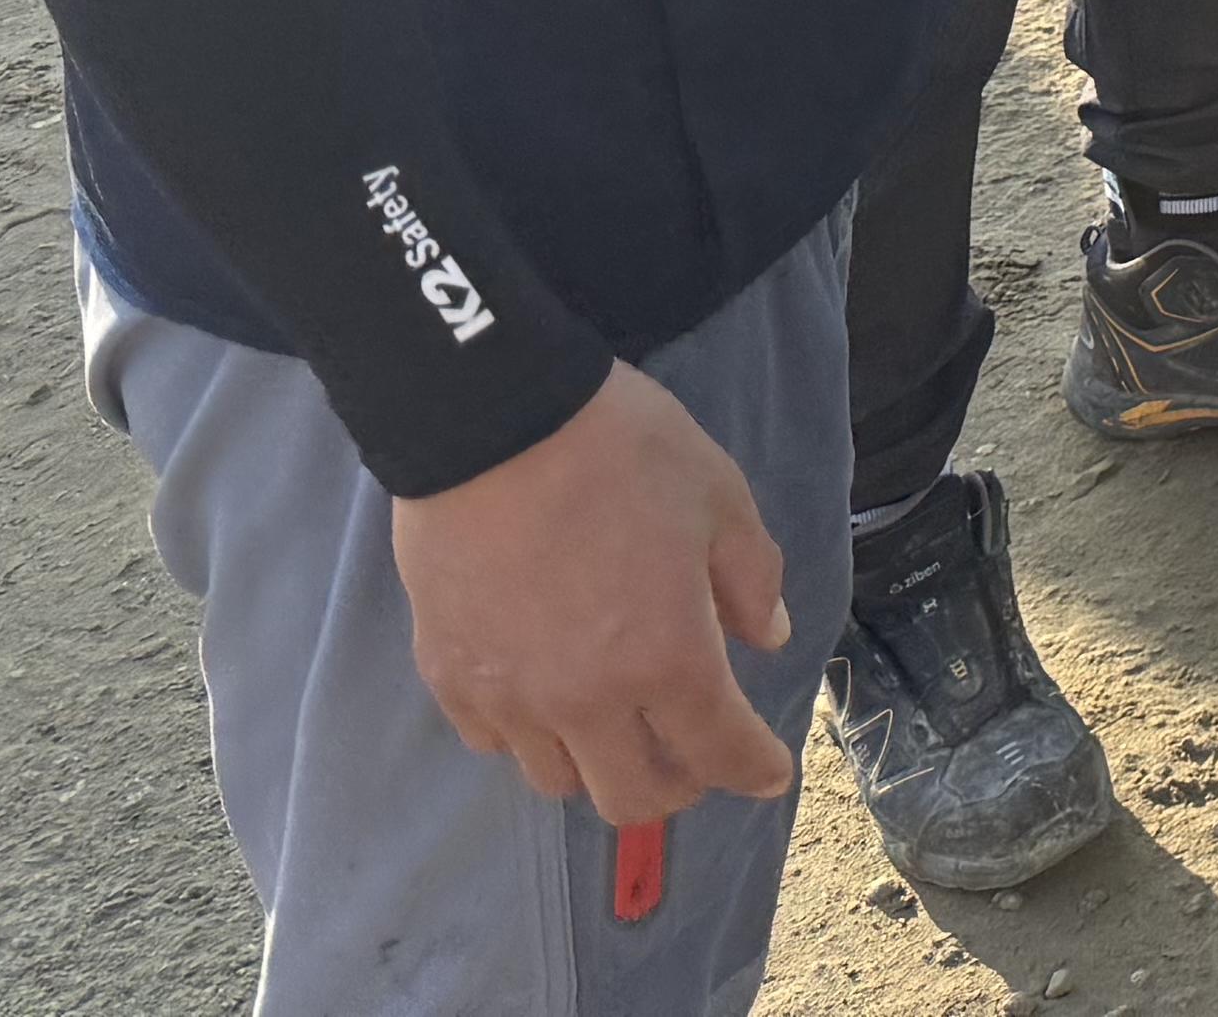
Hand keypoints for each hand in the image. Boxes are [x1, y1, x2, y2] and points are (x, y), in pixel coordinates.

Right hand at [383, 359, 797, 825]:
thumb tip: (766, 638)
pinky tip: (545, 694)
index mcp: (667, 657)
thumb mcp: (718, 496)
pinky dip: (527, 735)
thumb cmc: (620, 449)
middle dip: (677, 786)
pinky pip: (492, 742)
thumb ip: (751, 578)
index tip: (769, 774)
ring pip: (557, 781)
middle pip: (632, 798)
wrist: (493, 419)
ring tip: (616, 722)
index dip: (753, 771)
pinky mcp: (449, 676)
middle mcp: (586, 699)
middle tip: (694, 754)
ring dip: (598, 764)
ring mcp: (509, 696)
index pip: (718, 751)